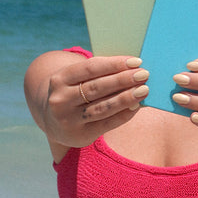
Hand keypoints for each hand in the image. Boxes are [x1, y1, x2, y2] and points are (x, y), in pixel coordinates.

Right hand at [25, 53, 149, 148]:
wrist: (54, 121)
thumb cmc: (75, 93)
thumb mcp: (77, 80)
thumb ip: (99, 74)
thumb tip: (132, 69)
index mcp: (59, 79)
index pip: (90, 68)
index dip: (114, 64)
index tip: (136, 61)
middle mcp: (60, 100)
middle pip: (97, 87)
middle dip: (123, 80)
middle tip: (144, 74)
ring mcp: (69, 120)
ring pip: (103, 107)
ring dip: (126, 97)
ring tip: (144, 90)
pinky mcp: (80, 135)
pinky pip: (107, 124)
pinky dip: (124, 114)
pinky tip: (136, 106)